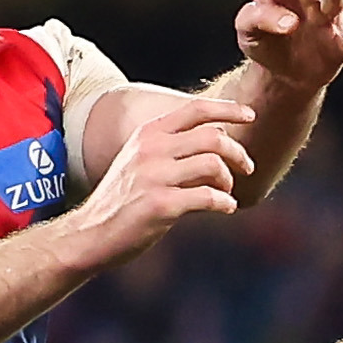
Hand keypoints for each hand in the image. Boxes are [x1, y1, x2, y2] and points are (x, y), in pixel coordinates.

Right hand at [82, 92, 253, 257]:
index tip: (250, 115)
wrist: (92, 233)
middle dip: (238, 152)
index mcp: (148, 133)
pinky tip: (226, 208)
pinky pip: (208, 197)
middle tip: (247, 168)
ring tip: (227, 192)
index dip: (228, 109)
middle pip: (213, 137)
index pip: (195, 109)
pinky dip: (225, 202)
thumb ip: (173, 147)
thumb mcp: (141, 160)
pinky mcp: (161, 205)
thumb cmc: (124, 199)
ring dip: (229, 179)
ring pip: (213, 164)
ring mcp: (155, 176)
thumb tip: (220, 142)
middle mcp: (151, 149)